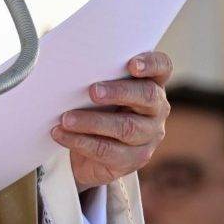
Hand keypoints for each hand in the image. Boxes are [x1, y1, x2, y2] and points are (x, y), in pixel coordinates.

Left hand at [51, 51, 172, 190]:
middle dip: (119, 92)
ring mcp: (149, 136)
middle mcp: (157, 109)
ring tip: (66, 118)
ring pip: (126, 127)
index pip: (162, 67)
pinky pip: (108, 151)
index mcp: (152, 83)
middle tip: (92, 91)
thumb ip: (97, 78)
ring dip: (93, 121)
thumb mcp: (100, 92)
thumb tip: (68, 70)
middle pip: (147, 96)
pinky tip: (61, 134)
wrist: (91, 155)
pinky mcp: (134, 159)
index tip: (132, 64)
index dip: (151, 64)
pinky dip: (80, 141)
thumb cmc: (96, 110)